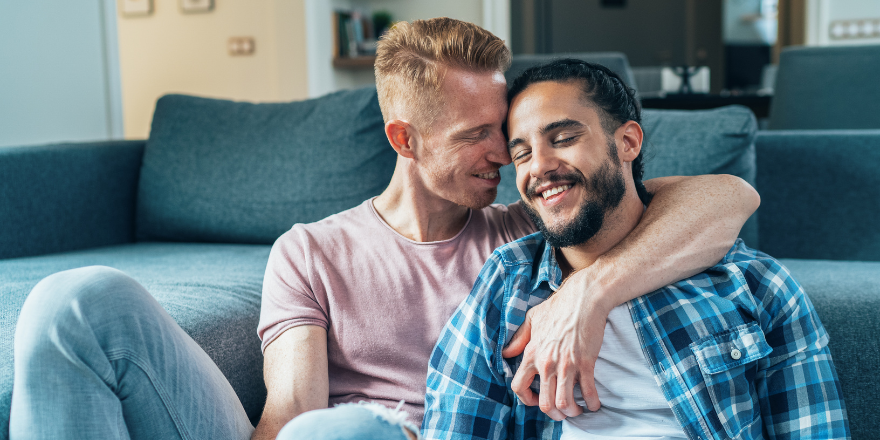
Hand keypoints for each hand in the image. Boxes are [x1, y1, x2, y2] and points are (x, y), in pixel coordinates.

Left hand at [501, 270, 611, 419]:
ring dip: (571, 412)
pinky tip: (594, 404)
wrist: (583, 298)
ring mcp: (566, 365)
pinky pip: (588, 392)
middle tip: (560, 412)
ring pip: (564, 403)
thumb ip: (519, 339)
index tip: (535, 401)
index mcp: (532, 354)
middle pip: (544, 403)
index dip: (525, 400)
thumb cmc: (558, 306)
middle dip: (553, 413)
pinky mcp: (586, 363)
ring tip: (576, 409)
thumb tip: (507, 353)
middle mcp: (546, 363)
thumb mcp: (532, 319)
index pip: (519, 387)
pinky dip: (592, 403)